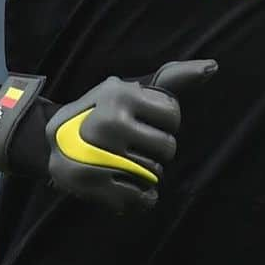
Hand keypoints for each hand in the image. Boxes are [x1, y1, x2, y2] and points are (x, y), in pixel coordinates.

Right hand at [45, 59, 216, 212]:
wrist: (50, 142)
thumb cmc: (102, 111)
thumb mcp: (132, 89)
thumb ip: (173, 78)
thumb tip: (213, 66)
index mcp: (121, 93)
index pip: (173, 115)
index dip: (166, 123)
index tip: (148, 123)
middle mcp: (111, 121)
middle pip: (167, 148)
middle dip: (157, 150)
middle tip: (136, 147)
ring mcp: (101, 154)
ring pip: (155, 174)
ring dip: (148, 174)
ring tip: (128, 164)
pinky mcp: (93, 185)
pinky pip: (141, 198)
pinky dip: (142, 198)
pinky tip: (131, 188)